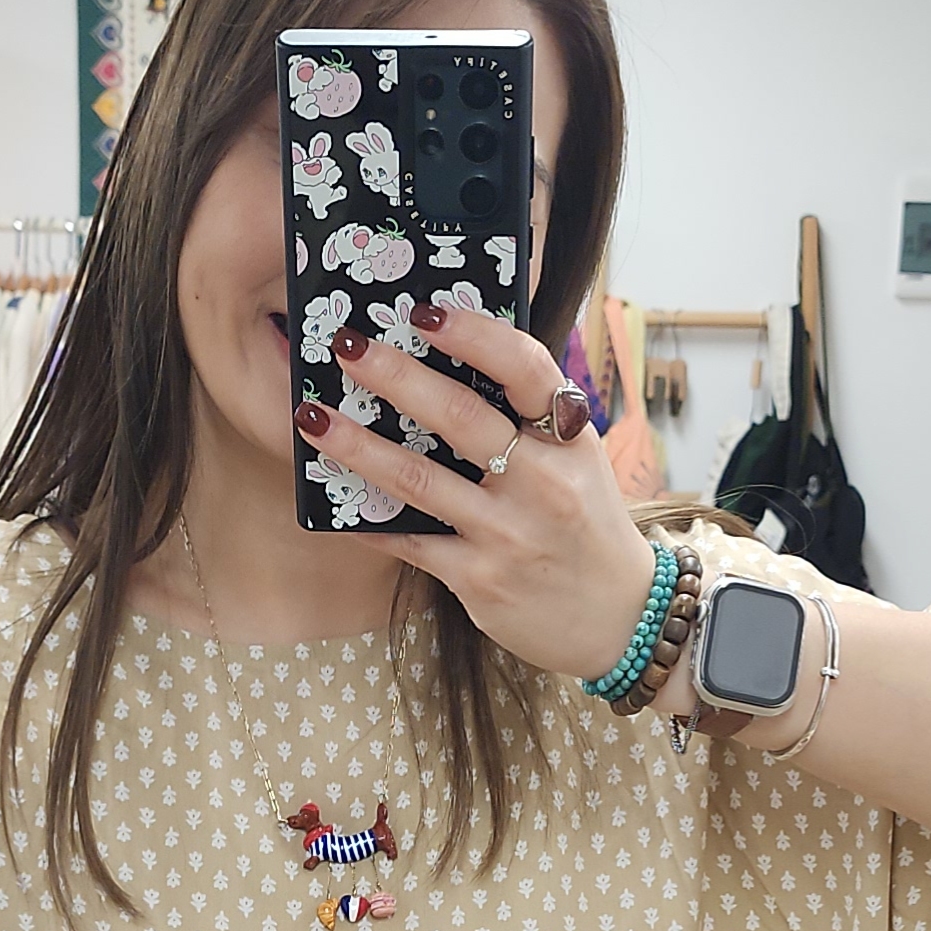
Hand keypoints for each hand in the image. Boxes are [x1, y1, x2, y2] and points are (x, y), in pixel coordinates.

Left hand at [300, 305, 661, 678]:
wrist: (618, 618)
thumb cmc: (586, 524)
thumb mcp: (579, 461)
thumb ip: (531, 417)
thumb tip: (457, 357)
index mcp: (570, 441)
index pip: (526, 369)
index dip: (475, 334)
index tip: (425, 312)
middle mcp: (543, 484)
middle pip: (459, 417)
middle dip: (395, 376)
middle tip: (346, 345)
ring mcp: (509, 534)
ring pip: (419, 479)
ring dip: (357, 445)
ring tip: (312, 418)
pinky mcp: (480, 580)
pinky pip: (410, 542)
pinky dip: (367, 521)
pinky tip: (331, 504)